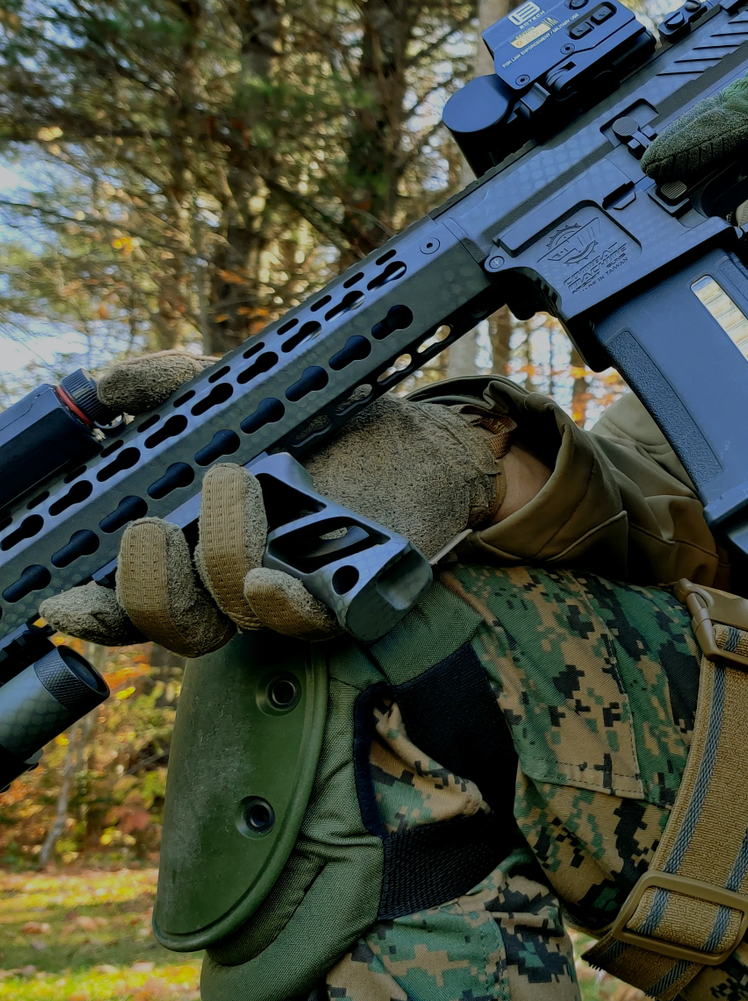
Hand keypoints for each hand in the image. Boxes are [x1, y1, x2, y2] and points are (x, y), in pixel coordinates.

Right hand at [38, 354, 505, 655]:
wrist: (418, 438)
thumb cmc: (328, 424)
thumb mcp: (244, 395)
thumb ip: (176, 387)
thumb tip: (111, 384)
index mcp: (196, 544)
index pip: (132, 601)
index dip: (96, 611)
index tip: (67, 600)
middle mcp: (237, 580)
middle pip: (173, 624)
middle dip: (148, 587)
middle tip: (151, 529)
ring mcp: (292, 593)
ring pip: (233, 615)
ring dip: (221, 552)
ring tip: (234, 479)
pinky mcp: (348, 598)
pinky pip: (305, 623)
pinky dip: (281, 605)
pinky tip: (273, 576)